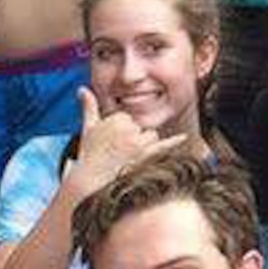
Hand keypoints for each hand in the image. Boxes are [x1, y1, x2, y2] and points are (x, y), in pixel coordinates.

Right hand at [66, 87, 187, 197]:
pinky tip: (184, 137)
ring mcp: (138, 143)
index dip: (122, 131)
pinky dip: (174, 142)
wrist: (91, 180)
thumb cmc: (90, 154)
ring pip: (151, 137)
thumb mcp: (88, 128)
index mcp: (117, 119)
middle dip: (133, 139)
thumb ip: (89, 107)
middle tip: (118, 152)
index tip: (111, 142)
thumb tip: (82, 89)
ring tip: (127, 158)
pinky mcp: (145, 156)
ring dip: (143, 147)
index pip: (129, 119)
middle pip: (141, 128)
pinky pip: (163, 146)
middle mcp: (129, 129)